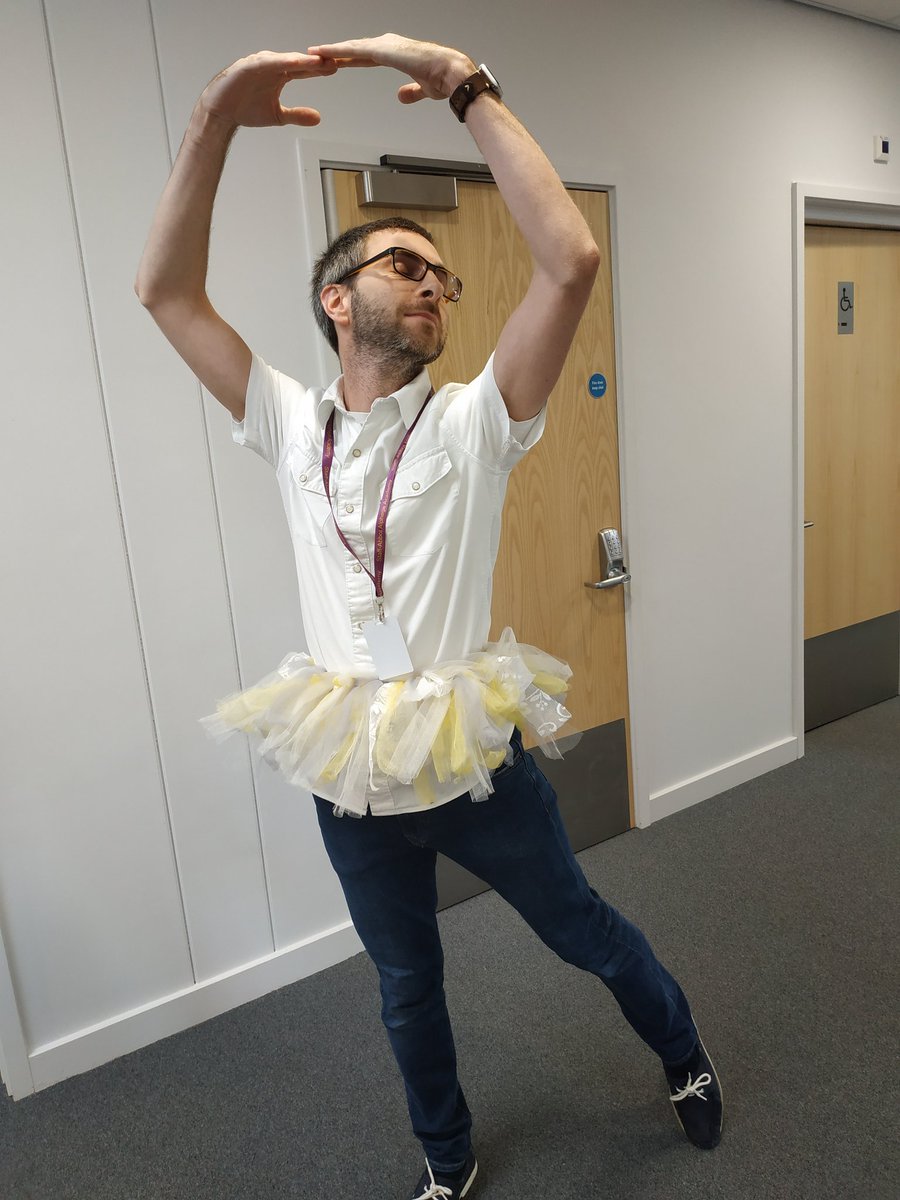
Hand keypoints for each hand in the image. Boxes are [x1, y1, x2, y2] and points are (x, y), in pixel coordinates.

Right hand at [198, 51, 337, 128]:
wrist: (222, 112)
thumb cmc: (245, 109)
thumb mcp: (278, 116)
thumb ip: (297, 114)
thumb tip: (318, 118)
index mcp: (280, 75)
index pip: (304, 70)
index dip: (319, 70)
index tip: (335, 68)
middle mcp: (272, 66)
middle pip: (297, 61)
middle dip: (314, 61)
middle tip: (333, 59)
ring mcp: (260, 64)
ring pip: (284, 59)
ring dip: (301, 59)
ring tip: (317, 60)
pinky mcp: (248, 66)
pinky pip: (266, 63)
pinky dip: (280, 61)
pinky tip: (293, 62)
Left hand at [307, 33, 474, 103]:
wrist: (451, 73)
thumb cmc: (442, 79)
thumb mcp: (422, 89)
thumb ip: (410, 92)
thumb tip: (401, 96)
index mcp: (396, 53)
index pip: (366, 56)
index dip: (350, 58)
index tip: (337, 61)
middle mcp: (388, 45)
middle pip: (355, 49)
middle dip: (337, 52)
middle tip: (318, 54)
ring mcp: (384, 45)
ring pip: (352, 47)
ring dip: (332, 50)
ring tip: (314, 52)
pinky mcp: (382, 50)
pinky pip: (354, 50)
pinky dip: (338, 50)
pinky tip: (324, 52)